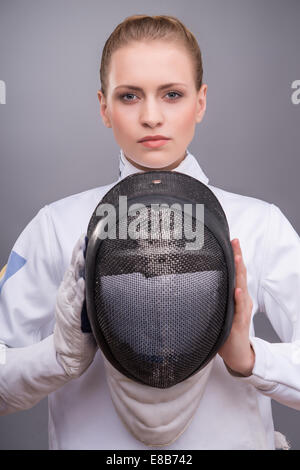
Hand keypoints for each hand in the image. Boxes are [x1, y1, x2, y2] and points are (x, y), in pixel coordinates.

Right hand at [53, 234, 97, 378]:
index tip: (88, 234)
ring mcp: (67, 304)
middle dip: (79, 253)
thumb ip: (93, 287)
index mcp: (72, 287)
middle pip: (73, 268)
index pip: (76, 264)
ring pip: (73, 282)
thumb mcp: (87, 302)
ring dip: (78, 268)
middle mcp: (67, 292)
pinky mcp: (71, 318)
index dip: (80, 249)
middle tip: (85, 238)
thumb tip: (108, 272)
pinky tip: (81, 283)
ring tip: (83, 254)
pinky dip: (78, 292)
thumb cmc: (82, 326)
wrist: (69, 352)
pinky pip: (75, 303)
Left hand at [218, 238, 254, 376]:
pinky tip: (238, 290)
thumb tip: (195, 282)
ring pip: (242, 287)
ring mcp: (242, 310)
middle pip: (241, 274)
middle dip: (238, 257)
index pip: (236, 272)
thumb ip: (213, 296)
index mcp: (236, 295)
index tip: (231, 240)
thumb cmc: (226, 330)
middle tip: (235, 241)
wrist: (237, 353)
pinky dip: (240, 298)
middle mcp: (242, 299)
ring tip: (238, 258)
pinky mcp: (240, 322)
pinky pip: (240, 308)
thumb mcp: (219, 309)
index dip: (234, 256)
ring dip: (240, 272)